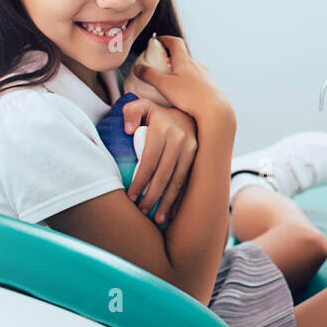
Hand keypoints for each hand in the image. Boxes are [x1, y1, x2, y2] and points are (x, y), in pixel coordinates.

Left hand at [122, 99, 197, 224]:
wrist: (190, 111)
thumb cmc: (157, 114)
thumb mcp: (142, 106)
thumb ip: (131, 112)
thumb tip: (128, 130)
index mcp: (163, 130)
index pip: (149, 161)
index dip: (140, 182)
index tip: (131, 197)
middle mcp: (180, 140)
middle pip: (164, 174)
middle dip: (153, 196)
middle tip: (142, 212)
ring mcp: (192, 149)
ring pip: (178, 180)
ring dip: (168, 202)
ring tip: (158, 219)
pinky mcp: (198, 158)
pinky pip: (188, 181)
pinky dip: (180, 198)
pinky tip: (173, 212)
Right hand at [131, 35, 234, 127]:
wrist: (214, 110)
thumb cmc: (191, 97)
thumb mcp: (164, 85)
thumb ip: (149, 75)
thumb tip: (138, 68)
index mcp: (185, 61)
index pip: (175, 42)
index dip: (165, 39)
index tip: (158, 41)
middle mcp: (196, 65)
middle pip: (182, 55)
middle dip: (170, 56)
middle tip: (160, 62)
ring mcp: (204, 75)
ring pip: (190, 68)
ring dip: (179, 69)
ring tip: (170, 79)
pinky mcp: (209, 86)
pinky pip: (196, 79)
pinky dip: (187, 80)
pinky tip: (183, 92)